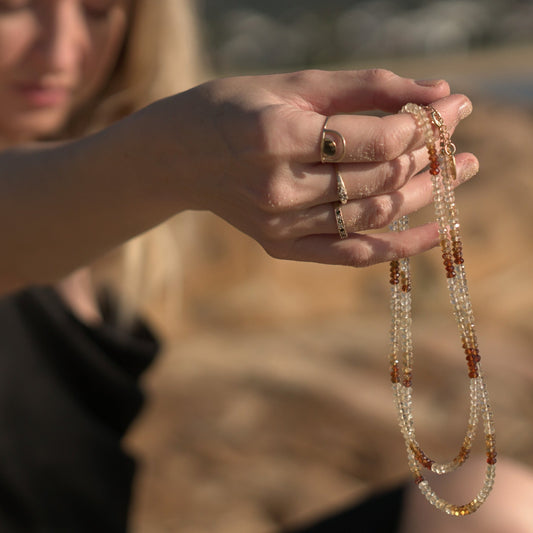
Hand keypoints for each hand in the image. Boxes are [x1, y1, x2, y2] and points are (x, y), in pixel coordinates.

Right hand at [155, 69, 477, 266]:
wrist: (180, 155)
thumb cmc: (235, 109)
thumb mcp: (294, 86)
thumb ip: (366, 86)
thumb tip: (439, 90)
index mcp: (276, 138)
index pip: (372, 140)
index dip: (419, 125)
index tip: (443, 110)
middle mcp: (277, 188)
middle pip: (376, 179)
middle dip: (426, 155)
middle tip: (454, 136)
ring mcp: (278, 226)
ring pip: (372, 214)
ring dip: (422, 191)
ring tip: (457, 170)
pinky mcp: (281, 247)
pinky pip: (352, 253)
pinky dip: (401, 245)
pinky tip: (440, 229)